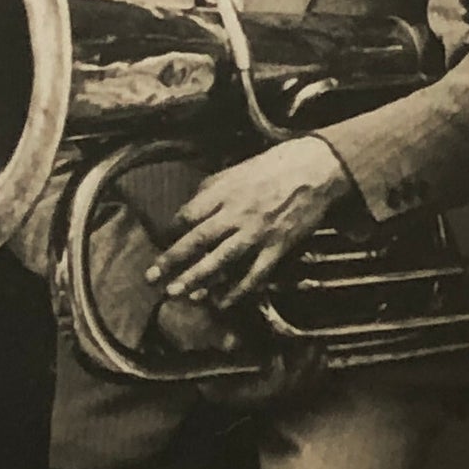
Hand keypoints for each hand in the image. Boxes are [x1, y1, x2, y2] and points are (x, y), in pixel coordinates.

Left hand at [144, 136, 351, 307]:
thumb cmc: (278, 165)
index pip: (188, 215)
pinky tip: (221, 302)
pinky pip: (254, 274)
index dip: (172, 230)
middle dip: (171, 262)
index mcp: (225, 192)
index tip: (164, 240)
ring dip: (196, 280)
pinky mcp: (277, 247)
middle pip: (197, 241)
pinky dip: (236, 291)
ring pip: (220, 261)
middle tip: (152, 278)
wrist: (317, 169)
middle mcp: (237, 214)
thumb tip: (192, 204)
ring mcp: (257, 233)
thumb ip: (214, 187)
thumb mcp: (239, 168)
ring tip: (177, 293)